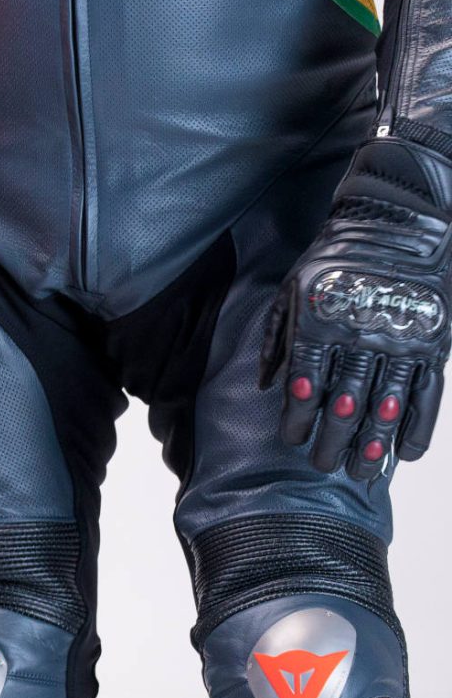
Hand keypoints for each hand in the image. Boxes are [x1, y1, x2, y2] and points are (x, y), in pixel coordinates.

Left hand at [261, 136, 451, 480]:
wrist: (396, 225)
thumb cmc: (334, 260)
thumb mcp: (293, 289)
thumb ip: (277, 338)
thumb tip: (263, 387)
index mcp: (323, 320)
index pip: (307, 382)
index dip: (298, 416)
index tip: (293, 441)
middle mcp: (363, 334)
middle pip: (346, 401)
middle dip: (333, 439)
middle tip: (324, 468)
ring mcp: (402, 340)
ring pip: (389, 405)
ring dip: (375, 443)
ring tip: (363, 473)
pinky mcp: (434, 342)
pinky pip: (428, 395)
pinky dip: (418, 427)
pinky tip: (406, 453)